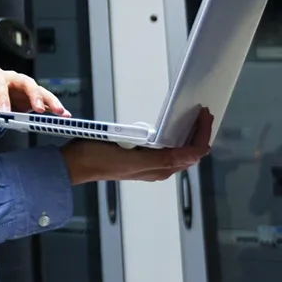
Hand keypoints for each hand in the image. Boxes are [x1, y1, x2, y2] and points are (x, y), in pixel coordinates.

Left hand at [0, 66, 69, 115]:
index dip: (2, 97)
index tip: (4, 112)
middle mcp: (11, 78)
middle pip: (25, 82)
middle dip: (33, 95)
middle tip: (38, 108)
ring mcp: (22, 87)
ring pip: (39, 90)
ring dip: (49, 100)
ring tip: (59, 112)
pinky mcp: (30, 97)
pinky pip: (44, 100)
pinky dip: (54, 107)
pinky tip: (64, 115)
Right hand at [61, 108, 213, 184]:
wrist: (75, 164)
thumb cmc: (99, 160)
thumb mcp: (132, 158)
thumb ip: (162, 159)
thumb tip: (192, 156)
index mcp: (160, 169)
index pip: (193, 153)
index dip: (203, 134)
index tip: (205, 115)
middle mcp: (158, 168)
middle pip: (189, 152)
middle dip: (200, 133)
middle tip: (203, 112)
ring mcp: (148, 163)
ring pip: (179, 150)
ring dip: (188, 134)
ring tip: (192, 117)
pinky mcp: (138, 156)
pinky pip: (165, 147)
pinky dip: (173, 136)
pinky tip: (168, 126)